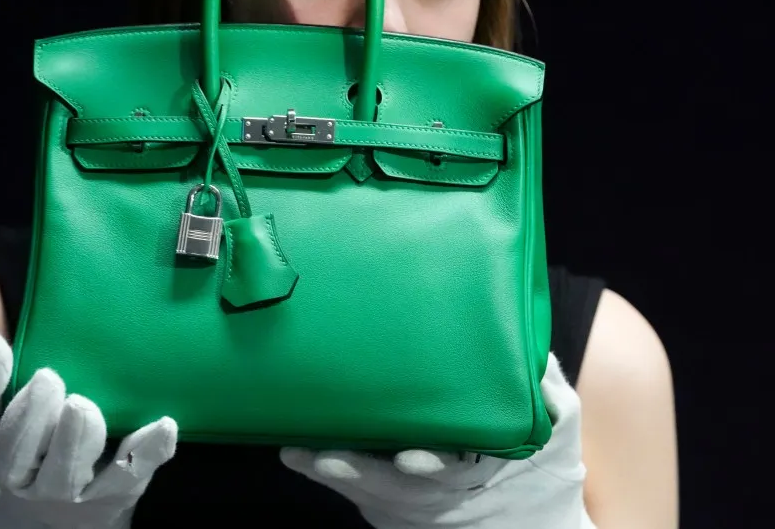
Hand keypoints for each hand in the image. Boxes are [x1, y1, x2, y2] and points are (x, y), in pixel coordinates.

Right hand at [0, 331, 176, 528]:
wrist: (74, 503)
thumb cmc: (45, 431)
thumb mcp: (18, 404)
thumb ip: (8, 373)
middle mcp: (23, 472)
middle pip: (15, 454)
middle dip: (30, 417)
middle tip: (47, 378)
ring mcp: (70, 488)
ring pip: (66, 473)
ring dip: (74, 439)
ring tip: (82, 406)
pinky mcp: (116, 491)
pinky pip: (131, 474)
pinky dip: (147, 449)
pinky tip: (163, 425)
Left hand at [280, 353, 594, 527]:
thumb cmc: (546, 474)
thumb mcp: (558, 431)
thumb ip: (546, 390)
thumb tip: (531, 342)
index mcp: (484, 475)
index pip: (453, 474)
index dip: (429, 466)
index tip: (408, 458)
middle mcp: (445, 499)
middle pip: (396, 492)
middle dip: (358, 474)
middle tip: (321, 456)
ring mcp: (417, 511)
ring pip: (369, 498)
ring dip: (331, 475)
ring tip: (296, 451)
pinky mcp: (395, 513)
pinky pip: (361, 498)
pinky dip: (332, 479)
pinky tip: (299, 453)